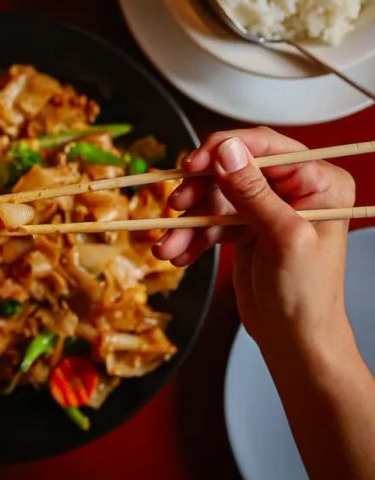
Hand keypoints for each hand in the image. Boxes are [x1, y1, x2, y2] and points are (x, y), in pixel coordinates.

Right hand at [153, 127, 355, 346]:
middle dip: (199, 192)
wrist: (294, 341)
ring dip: (188, 224)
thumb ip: (252, 191)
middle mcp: (293, 189)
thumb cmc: (305, 295)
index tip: (191, 164)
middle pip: (232, 171)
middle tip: (175, 206)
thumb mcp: (281, 237)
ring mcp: (266, 209)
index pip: (265, 147)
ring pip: (215, 199)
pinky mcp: (245, 229)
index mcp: (318, 182)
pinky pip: (210, 223)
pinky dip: (192, 239)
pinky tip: (179, 256)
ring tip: (169, 247)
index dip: (223, 150)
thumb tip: (226, 150)